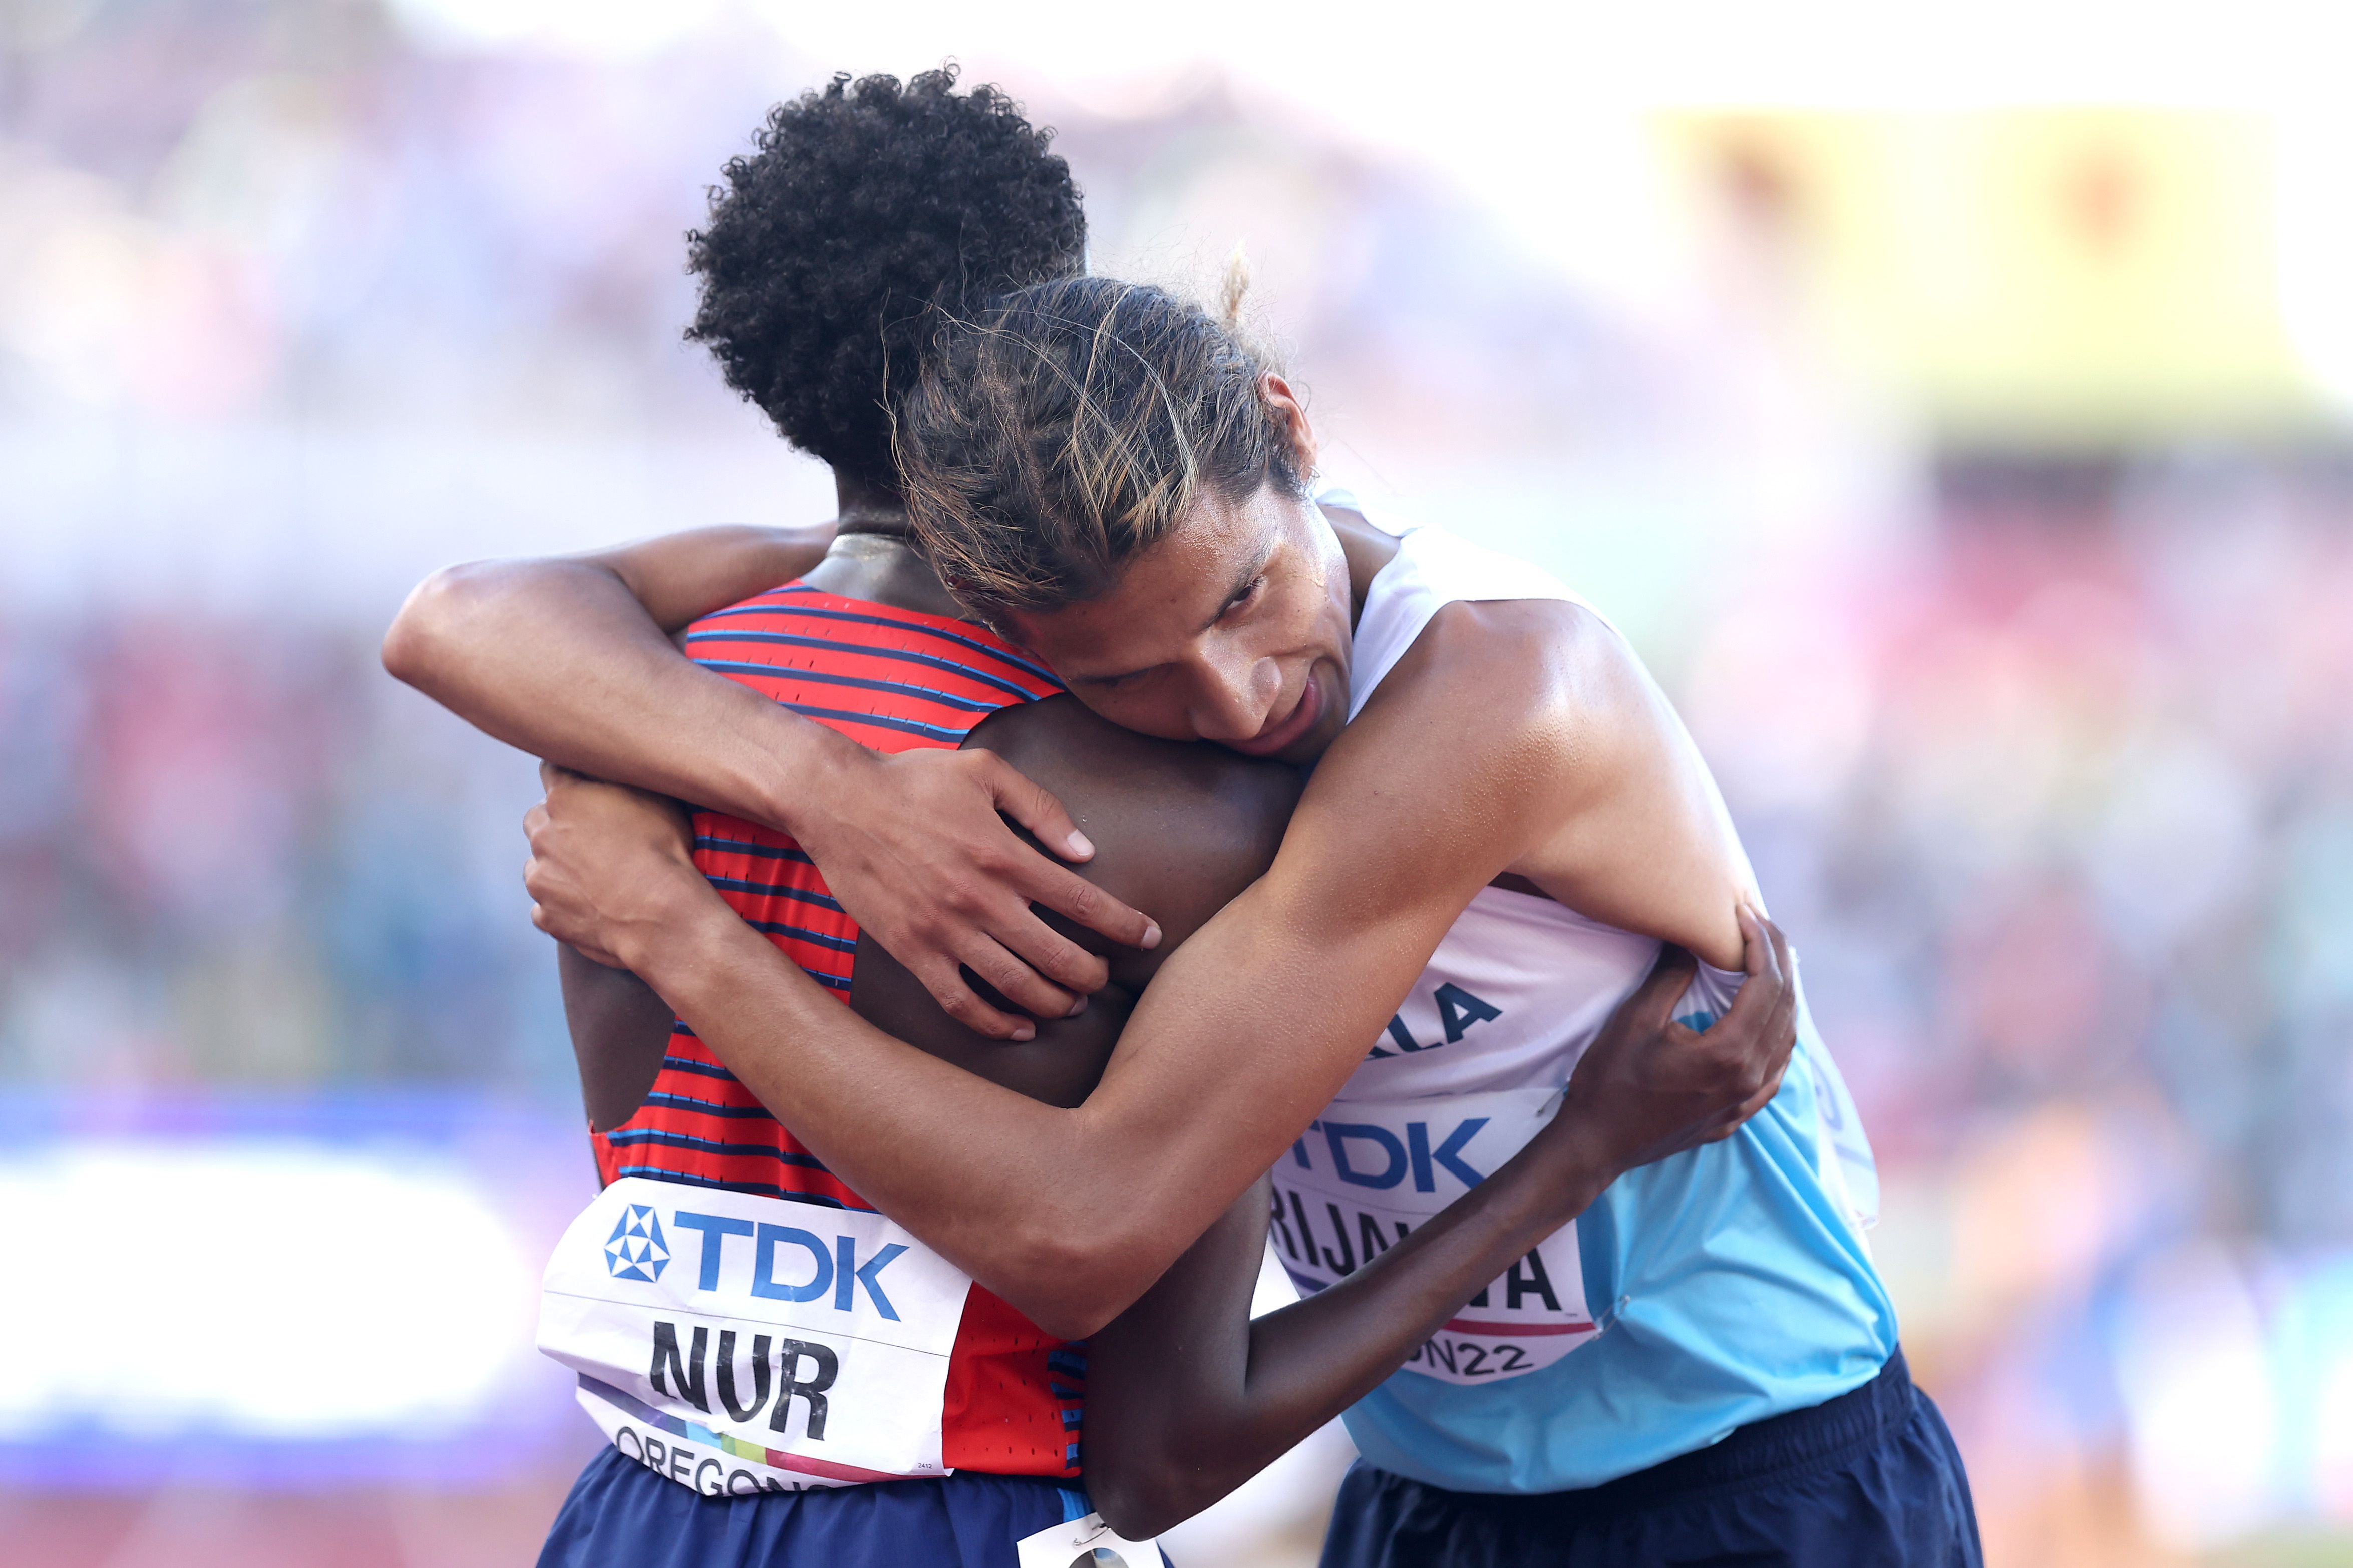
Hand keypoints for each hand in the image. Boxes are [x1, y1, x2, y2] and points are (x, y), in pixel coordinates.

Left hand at [523, 763, 707, 972]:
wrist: (662, 918)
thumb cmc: (664, 853)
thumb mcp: (655, 799)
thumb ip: (621, 782)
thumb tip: (613, 771)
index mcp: (565, 799)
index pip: (553, 771)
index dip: (572, 776)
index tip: (586, 785)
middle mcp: (542, 836)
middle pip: (538, 818)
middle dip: (558, 822)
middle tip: (593, 835)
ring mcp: (541, 879)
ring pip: (538, 864)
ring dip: (558, 865)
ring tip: (595, 877)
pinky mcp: (547, 917)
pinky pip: (546, 906)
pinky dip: (563, 904)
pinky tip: (592, 906)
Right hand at [786, 745, 1160, 1041]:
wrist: (837, 801)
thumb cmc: (914, 780)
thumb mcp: (985, 772)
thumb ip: (1041, 808)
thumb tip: (1085, 851)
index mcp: (1006, 855)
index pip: (1083, 901)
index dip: (1124, 926)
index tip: (1148, 938)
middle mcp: (982, 900)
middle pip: (1057, 956)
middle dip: (1092, 975)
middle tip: (1104, 978)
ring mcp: (946, 931)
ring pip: (1015, 987)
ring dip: (1053, 1003)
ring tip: (1071, 1004)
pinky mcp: (913, 952)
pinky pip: (960, 1002)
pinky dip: (995, 1024)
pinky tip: (1018, 1029)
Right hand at [1552, 908, 1797, 1178]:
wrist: (1597, 1144)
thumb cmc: (1610, 1082)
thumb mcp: (1636, 1020)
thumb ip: (1671, 977)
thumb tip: (1690, 940)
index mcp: (1729, 1053)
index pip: (1766, 986)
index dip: (1761, 944)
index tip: (1746, 915)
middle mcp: (1749, 1078)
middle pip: (1784, 1008)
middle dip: (1777, 961)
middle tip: (1762, 926)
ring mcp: (1747, 1101)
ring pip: (1787, 1039)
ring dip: (1784, 997)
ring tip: (1769, 963)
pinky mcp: (1738, 1114)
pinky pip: (1777, 1070)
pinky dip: (1780, 1036)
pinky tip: (1772, 1023)